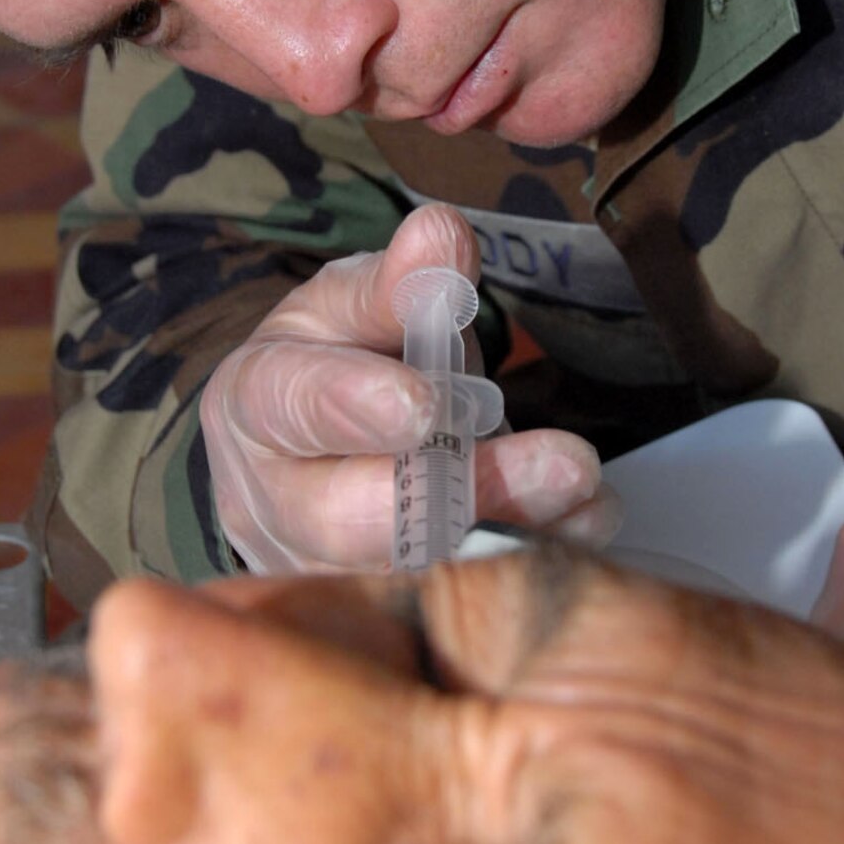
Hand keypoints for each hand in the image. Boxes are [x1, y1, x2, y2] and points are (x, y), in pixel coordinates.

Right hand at [200, 204, 617, 573]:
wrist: (314, 456)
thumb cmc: (336, 367)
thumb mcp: (352, 309)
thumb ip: (396, 280)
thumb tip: (440, 232)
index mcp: (254, 405)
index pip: (290, 407)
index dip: (354, 406)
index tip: (424, 404)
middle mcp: (274, 504)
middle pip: (349, 518)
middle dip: (457, 491)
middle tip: (559, 462)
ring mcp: (326, 574)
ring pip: (413, 572)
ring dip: (513, 530)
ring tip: (585, 487)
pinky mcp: (384, 611)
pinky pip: (461, 598)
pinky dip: (535, 555)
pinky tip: (589, 519)